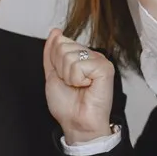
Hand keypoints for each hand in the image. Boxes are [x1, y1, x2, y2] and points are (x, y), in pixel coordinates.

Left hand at [43, 28, 116, 144]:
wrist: (76, 123)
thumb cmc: (68, 105)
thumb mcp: (52, 74)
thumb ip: (51, 53)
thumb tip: (55, 32)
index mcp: (80, 56)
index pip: (60, 42)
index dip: (56, 63)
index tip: (65, 78)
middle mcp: (91, 56)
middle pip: (63, 47)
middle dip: (61, 69)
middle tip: (72, 84)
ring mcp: (99, 61)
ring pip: (70, 56)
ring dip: (69, 76)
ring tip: (79, 86)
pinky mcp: (105, 68)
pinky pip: (80, 65)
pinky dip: (78, 79)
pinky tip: (87, 86)